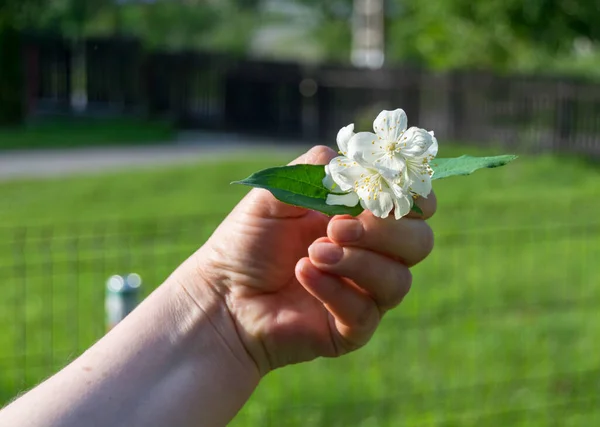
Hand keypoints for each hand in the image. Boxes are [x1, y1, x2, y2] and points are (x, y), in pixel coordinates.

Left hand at [173, 146, 435, 375]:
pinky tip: (302, 273)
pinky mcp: (352, 329)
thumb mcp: (274, 196)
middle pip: (419, 242)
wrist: (220, 295)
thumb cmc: (246, 242)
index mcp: (361, 217)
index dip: (412, 197)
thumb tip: (342, 158)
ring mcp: (364, 293)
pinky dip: (334, 290)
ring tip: (312, 252)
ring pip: (399, 280)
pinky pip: (365, 312)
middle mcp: (371, 255)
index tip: (387, 189)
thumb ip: (310, 173)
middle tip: (337, 226)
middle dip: (384, 231)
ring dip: (357, 261)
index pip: (413, 207)